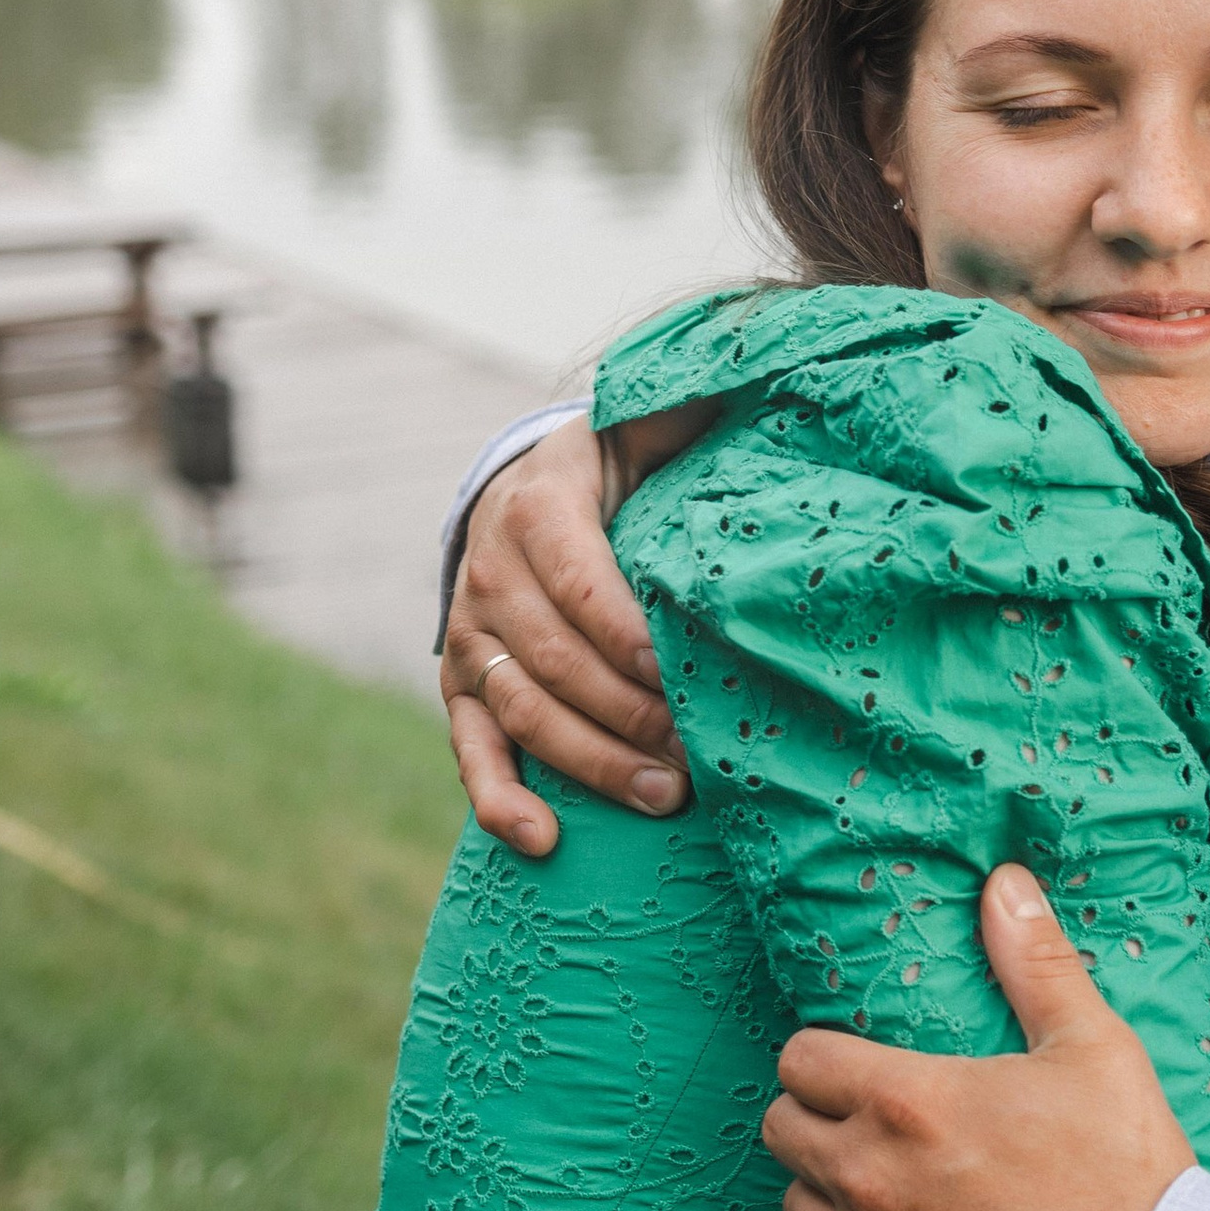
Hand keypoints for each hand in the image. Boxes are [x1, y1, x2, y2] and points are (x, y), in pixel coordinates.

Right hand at [440, 413, 688, 856]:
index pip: (579, 578)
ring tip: (663, 797)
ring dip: (589, 762)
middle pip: (554, 658)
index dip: (626, 631)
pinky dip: (499, 799)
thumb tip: (751, 370)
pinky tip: (544, 840)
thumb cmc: (616, 462)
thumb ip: (685, 403)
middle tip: (695, 758)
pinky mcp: (458, 684)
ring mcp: (467, 635)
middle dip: (627, 714)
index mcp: (539, 505)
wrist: (523, 486)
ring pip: (522, 709)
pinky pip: (470, 748)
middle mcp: (489, 572)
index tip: (681, 672)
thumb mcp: (643, 419)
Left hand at [760, 867, 1198, 1210]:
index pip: (798, 1061)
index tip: (862, 1068)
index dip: (826, 1058)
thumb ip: (1035, 962)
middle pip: (780, 1134)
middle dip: (818, 1120)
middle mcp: (870, 1181)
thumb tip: (1005, 883)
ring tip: (899, 1193)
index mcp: (906, 1103)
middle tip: (877, 1126)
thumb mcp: (1093, 1048)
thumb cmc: (1127, 1173)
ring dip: (834, 1197)